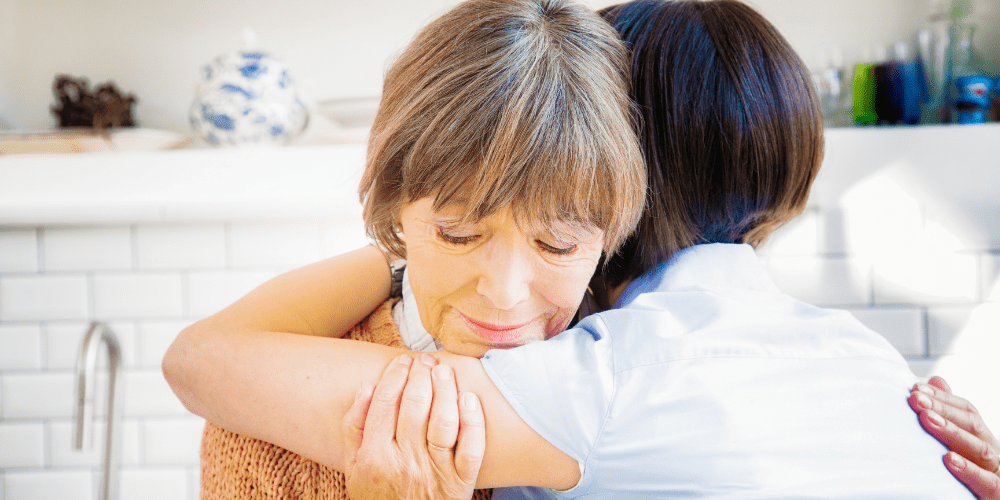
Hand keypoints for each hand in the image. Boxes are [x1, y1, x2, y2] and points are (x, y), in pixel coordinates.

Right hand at [342, 353, 485, 499]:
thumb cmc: (378, 494)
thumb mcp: (353, 466)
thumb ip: (355, 426)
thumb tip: (367, 385)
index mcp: (375, 457)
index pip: (386, 402)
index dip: (395, 374)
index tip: (402, 361)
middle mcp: (406, 462)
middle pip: (415, 405)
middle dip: (420, 374)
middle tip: (424, 361)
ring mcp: (436, 472)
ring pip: (443, 420)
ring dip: (444, 388)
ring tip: (443, 371)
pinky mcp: (461, 482)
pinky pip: (471, 447)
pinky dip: (473, 421)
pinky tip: (468, 398)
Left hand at [909, 376, 999, 498]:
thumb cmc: (973, 474)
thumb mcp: (960, 444)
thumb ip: (950, 415)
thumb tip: (935, 381)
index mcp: (983, 438)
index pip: (967, 411)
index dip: (943, 398)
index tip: (916, 389)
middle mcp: (993, 452)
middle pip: (972, 424)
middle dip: (943, 409)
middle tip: (916, 399)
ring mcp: (997, 472)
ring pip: (979, 449)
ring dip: (952, 432)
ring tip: (927, 419)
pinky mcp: (997, 494)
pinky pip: (988, 482)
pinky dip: (969, 471)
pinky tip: (948, 459)